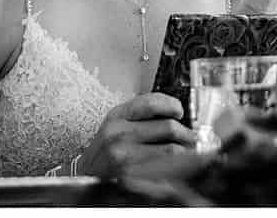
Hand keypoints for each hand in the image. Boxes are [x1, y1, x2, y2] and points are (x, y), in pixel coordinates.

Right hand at [79, 93, 195, 176]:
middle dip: (186, 133)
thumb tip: (177, 114)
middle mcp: (119, 133)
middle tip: (191, 137)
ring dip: (185, 150)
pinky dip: (176, 166)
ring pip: (170, 149)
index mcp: (117, 116)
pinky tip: (177, 165)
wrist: (85, 174)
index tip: (180, 112)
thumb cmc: (105, 149)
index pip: (152, 102)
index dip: (173, 105)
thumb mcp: (117, 123)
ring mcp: (123, 155)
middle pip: (168, 127)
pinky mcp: (129, 174)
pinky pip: (163, 168)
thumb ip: (143, 115)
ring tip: (187, 151)